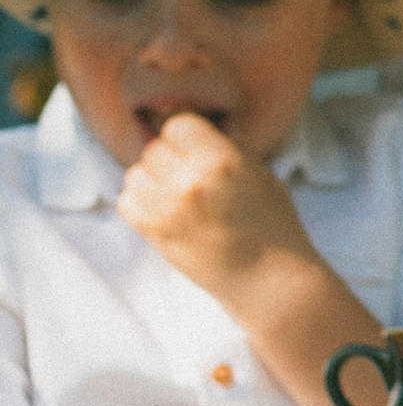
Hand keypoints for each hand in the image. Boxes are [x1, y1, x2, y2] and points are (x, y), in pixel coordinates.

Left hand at [118, 113, 319, 299]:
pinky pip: (126, 202)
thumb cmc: (272, 226)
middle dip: (170, 161)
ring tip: (175, 196)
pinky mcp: (155, 232)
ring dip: (151, 181)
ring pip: (135, 174)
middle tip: (190, 179)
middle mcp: (192, 180)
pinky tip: (163, 211)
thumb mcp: (259, 175)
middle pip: (154, 150)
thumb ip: (223, 152)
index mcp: (223, 160)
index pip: (178, 126)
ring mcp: (169, 208)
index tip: (195, 150)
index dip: (186, 137)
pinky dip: (139, 203)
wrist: (269, 279)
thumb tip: (189, 139)